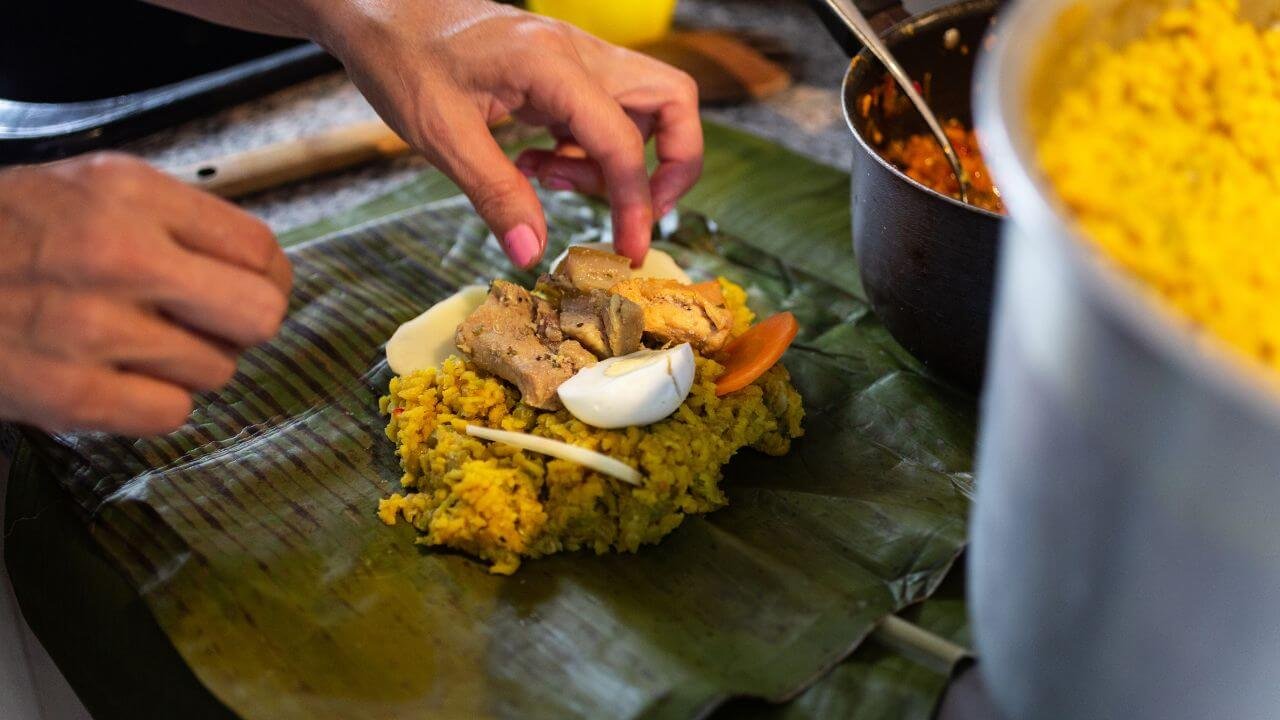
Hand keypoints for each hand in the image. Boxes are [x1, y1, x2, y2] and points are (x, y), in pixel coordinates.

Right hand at [0, 153, 291, 435]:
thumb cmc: (12, 232)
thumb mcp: (95, 188)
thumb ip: (180, 220)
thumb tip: (264, 271)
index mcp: (130, 195)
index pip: (260, 250)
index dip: (267, 279)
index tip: (250, 288)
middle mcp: (118, 256)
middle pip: (259, 316)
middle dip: (241, 326)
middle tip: (207, 324)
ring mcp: (92, 329)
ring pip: (217, 371)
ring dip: (188, 364)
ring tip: (136, 343)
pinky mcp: (69, 394)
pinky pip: (170, 414)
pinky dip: (153, 402)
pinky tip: (118, 376)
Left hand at [311, 0, 702, 268]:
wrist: (379, 12)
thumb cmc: (401, 60)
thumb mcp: (441, 136)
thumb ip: (495, 194)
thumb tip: (532, 252)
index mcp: (551, 64)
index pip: (623, 140)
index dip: (635, 203)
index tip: (628, 249)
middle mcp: (578, 52)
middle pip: (674, 100)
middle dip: (672, 165)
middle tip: (633, 210)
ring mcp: (575, 56)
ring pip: (648, 105)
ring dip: (621, 159)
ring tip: (554, 180)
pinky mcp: (563, 69)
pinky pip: (607, 111)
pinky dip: (589, 148)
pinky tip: (538, 165)